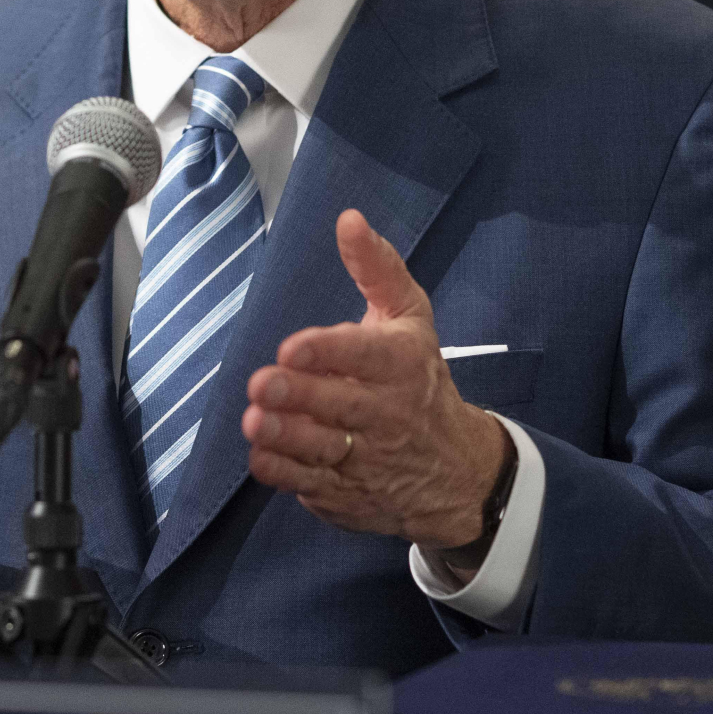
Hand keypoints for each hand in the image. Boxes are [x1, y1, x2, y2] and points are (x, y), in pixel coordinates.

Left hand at [241, 210, 509, 550]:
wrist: (457, 472)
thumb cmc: (420, 379)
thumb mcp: (410, 319)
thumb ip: (377, 268)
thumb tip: (348, 219)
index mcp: (403, 365)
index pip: (366, 357)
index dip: (328, 352)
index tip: (291, 347)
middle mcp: (388, 415)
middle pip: (341, 406)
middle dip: (300, 396)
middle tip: (262, 385)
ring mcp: (368, 460)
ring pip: (322, 450)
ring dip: (286, 438)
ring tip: (255, 422)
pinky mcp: (348, 494)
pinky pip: (311, 486)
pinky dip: (284, 472)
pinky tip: (260, 453)